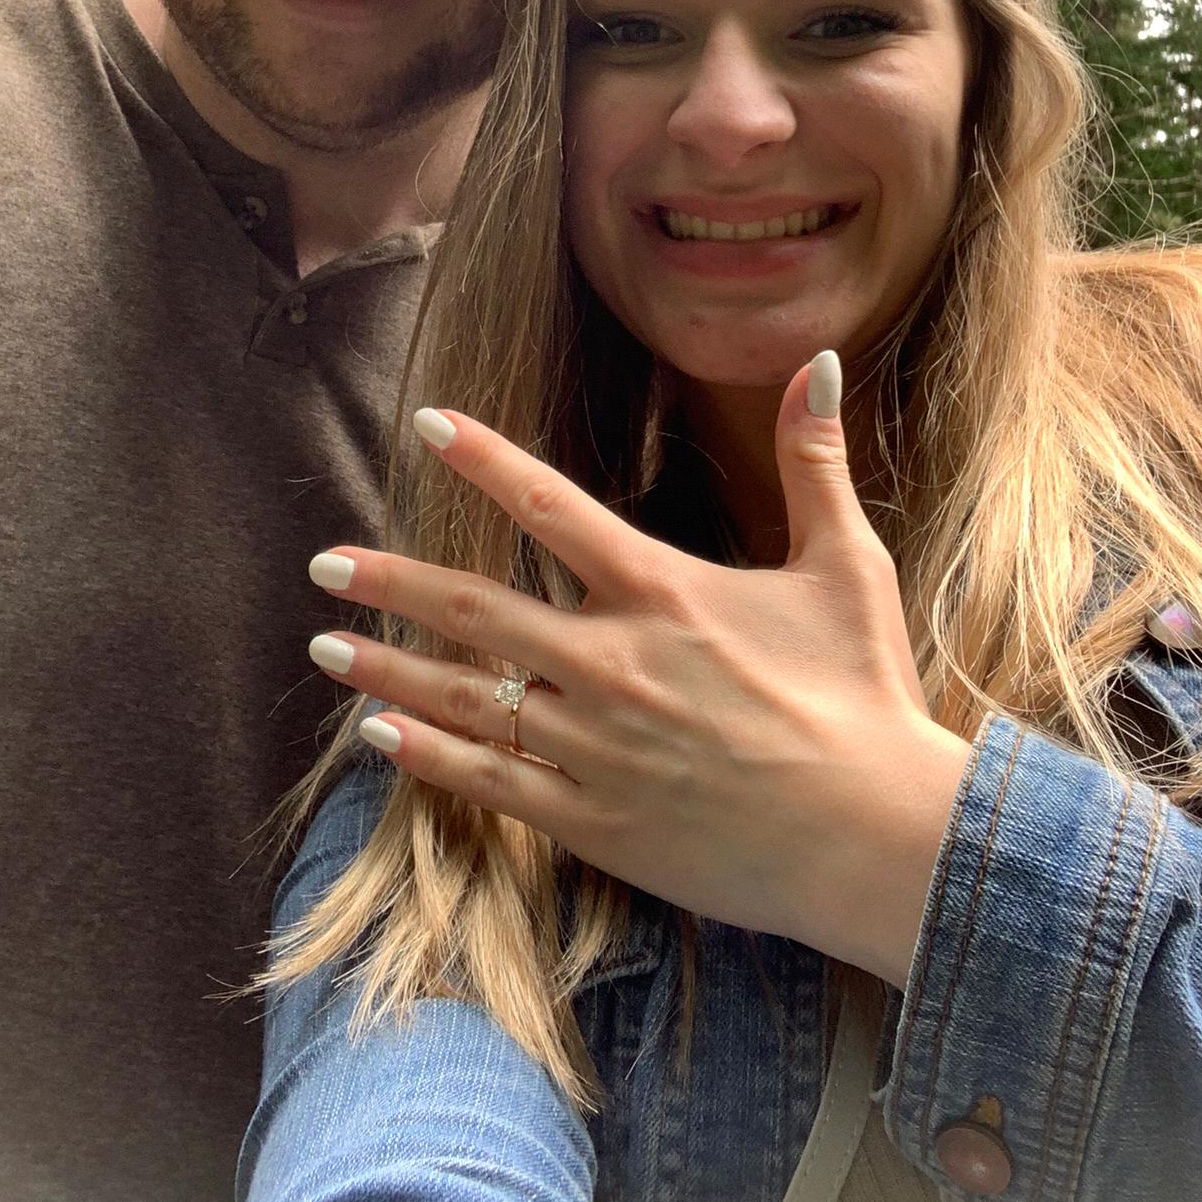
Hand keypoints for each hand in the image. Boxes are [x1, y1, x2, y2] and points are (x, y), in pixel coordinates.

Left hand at [307, 356, 970, 984]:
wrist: (879, 841)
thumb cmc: (867, 697)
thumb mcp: (848, 565)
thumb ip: (814, 461)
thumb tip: (817, 361)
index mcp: (663, 591)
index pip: (549, 505)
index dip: (481, 456)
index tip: (423, 424)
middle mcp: (612, 663)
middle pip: (473, 608)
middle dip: (389, 583)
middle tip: (323, 564)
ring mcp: (594, 747)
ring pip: (464, 698)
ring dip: (385, 670)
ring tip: (323, 650)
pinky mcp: (595, 821)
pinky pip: (490, 783)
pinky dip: (428, 757)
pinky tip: (380, 739)